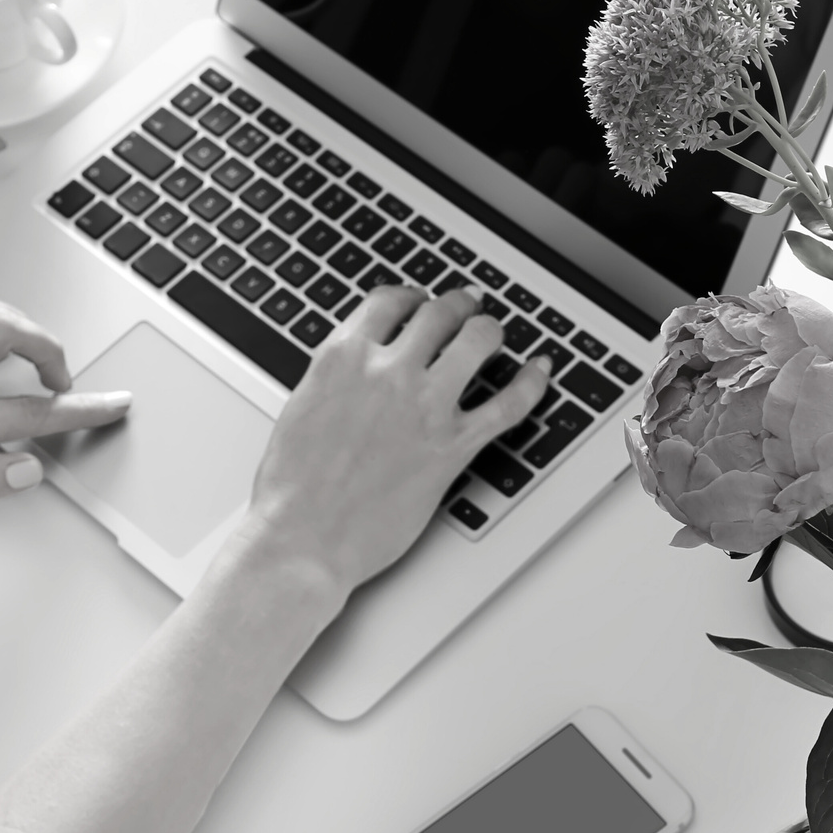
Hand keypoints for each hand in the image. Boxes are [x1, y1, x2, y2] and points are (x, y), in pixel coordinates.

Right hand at [235, 286, 550, 599]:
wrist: (302, 537)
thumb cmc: (292, 488)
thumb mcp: (301, 407)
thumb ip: (336, 377)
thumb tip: (357, 368)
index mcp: (343, 357)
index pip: (389, 300)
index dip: (412, 295)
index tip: (419, 301)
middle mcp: (387, 371)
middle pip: (438, 312)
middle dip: (456, 305)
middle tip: (465, 306)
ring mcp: (424, 406)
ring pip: (477, 341)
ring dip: (489, 330)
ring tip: (492, 333)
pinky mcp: (453, 447)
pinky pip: (508, 404)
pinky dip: (532, 383)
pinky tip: (541, 371)